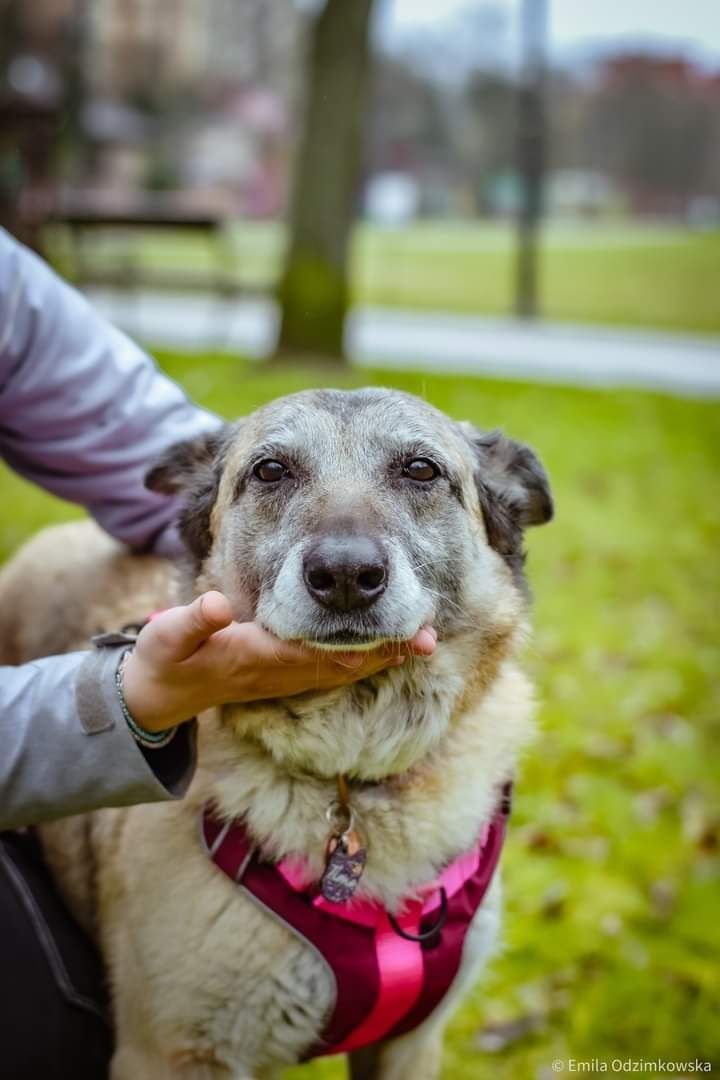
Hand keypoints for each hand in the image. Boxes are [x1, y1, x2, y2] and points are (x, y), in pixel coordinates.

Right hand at [121, 591, 436, 732]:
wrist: (163, 696)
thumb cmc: (167, 659)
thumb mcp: (168, 636)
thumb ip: (193, 620)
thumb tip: (217, 604)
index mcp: (255, 657)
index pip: (311, 652)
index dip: (352, 645)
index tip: (386, 634)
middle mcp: (279, 673)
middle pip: (342, 665)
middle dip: (384, 652)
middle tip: (427, 637)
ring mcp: (287, 679)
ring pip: (345, 670)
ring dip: (384, 658)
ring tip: (424, 642)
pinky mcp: (290, 676)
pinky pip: (337, 671)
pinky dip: (367, 660)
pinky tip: (392, 649)